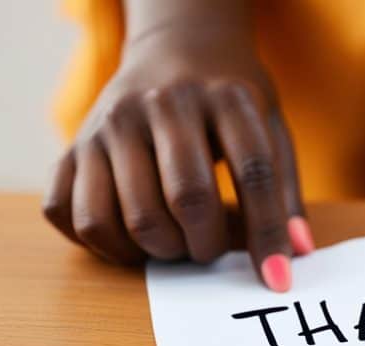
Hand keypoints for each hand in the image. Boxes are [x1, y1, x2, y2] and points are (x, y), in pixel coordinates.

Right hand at [43, 27, 311, 291]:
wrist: (175, 46)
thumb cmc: (232, 103)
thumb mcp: (272, 128)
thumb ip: (284, 191)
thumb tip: (294, 257)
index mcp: (226, 96)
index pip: (254, 172)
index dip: (268, 232)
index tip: (276, 279)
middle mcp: (162, 102)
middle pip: (188, 199)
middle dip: (207, 246)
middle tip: (211, 248)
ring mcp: (110, 122)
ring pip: (130, 216)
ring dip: (160, 251)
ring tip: (176, 242)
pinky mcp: (74, 143)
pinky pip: (70, 213)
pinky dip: (103, 244)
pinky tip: (131, 238)